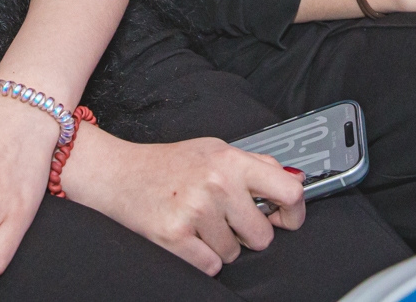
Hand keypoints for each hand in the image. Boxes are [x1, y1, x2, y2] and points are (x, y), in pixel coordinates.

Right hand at [59, 129, 303, 274]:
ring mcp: (196, 211)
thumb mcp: (215, 150)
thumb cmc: (170, 164)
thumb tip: (293, 183)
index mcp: (231, 160)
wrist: (120, 174)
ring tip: (199, 222)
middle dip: (248, 234)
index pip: (288, 190)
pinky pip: (212, 266)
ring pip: (235, 254)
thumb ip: (255, 165)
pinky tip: (189, 236)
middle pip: (262, 236)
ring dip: (220, 245)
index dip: (295, 211)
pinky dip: (202, 257)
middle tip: (226, 218)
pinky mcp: (175, 237)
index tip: (287, 218)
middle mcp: (216, 184)